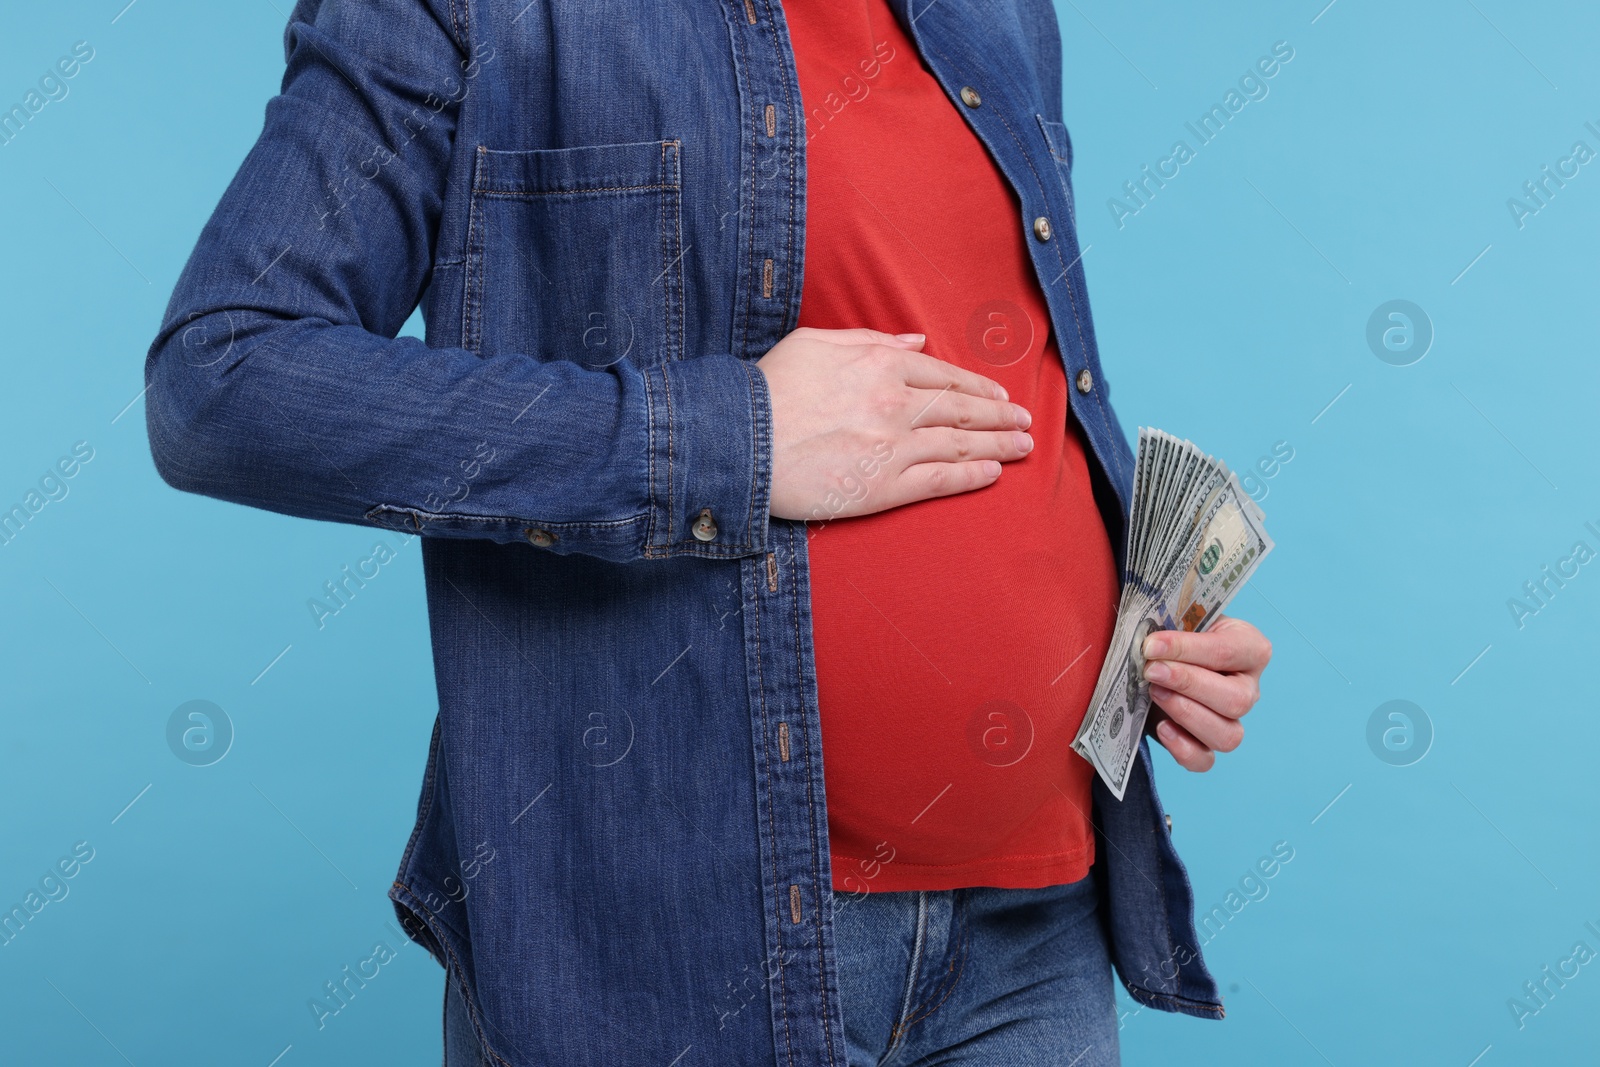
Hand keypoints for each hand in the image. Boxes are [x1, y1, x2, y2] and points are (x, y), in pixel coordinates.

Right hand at [755, 327, 1033, 520]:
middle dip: (1000, 416)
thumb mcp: (816, 342)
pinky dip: (971, 476)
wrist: (739, 440)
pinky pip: (939, 481)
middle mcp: (896, 405)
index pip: (944, 376)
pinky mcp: (883, 487)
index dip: (977, 387)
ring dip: (999, 445)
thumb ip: (871, 340)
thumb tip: (915, 341)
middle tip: (1027, 422)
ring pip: (960, 444)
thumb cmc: (769, 388)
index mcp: (881, 365)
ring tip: (1025, 447)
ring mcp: (893, 447)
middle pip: (963, 410)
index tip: (999, 396)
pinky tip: (993, 473)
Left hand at [1141, 615, 1271, 771]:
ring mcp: (1231, 720)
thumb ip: (1170, 624)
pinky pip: (1205, 760)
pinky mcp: (1205, 744)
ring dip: (1187, 715)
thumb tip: (1149, 642)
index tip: (1151, 645)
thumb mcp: (1177, 618)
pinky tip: (1161, 726)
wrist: (1160, 655)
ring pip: (1228, 735)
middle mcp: (1248, 688)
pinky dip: (1182, 748)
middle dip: (1188, 684)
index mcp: (1250, 648)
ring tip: (1154, 693)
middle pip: (1236, 699)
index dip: (1187, 649)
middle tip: (1151, 671)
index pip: (1228, 651)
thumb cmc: (1175, 632)